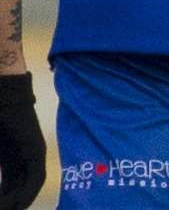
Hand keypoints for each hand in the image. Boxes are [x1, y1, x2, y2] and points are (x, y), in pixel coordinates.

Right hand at [0, 73, 44, 208]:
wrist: (1, 97)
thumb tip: (0, 193)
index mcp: (10, 162)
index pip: (9, 191)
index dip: (5, 202)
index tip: (1, 208)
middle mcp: (24, 161)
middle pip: (19, 193)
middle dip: (11, 205)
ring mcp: (33, 156)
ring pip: (28, 189)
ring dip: (17, 204)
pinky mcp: (37, 150)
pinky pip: (36, 179)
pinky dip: (26, 194)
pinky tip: (14, 205)